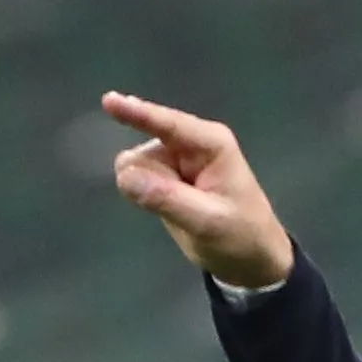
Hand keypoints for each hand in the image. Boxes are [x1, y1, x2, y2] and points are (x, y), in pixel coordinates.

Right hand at [103, 92, 294, 288]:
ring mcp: (175, 161)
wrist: (253, 261)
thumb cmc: (241, 237)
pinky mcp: (166, 179)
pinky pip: (138, 183)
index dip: (137, 113)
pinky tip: (175, 211)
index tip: (108, 100)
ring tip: (186, 213)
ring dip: (151, 194)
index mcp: (209, 144)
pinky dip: (148, 198)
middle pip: (143, 155)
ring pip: (135, 170)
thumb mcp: (208, 222)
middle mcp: (189, 145)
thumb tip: (125, 177)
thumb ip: (166, 199)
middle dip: (150, 183)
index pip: (167, 125)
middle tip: (183, 209)